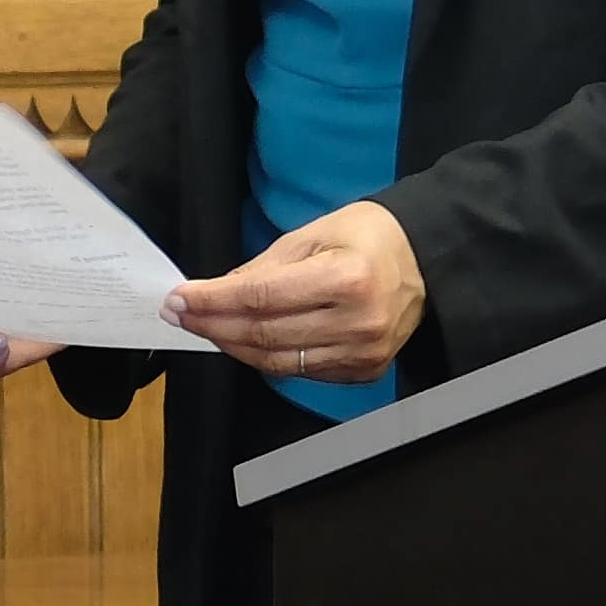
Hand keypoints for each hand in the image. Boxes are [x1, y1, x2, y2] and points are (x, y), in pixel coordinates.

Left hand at [170, 198, 425, 384]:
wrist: (426, 260)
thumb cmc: (370, 237)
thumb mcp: (315, 233)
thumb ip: (264, 267)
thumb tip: (217, 292)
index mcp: (348, 279)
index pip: (262, 298)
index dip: (213, 300)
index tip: (179, 298)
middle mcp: (358, 323)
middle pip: (265, 334)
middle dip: (213, 324)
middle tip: (180, 314)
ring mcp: (363, 353)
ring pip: (277, 361)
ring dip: (233, 345)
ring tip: (204, 327)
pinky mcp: (364, 371)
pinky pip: (301, 372)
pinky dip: (266, 358)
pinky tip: (244, 341)